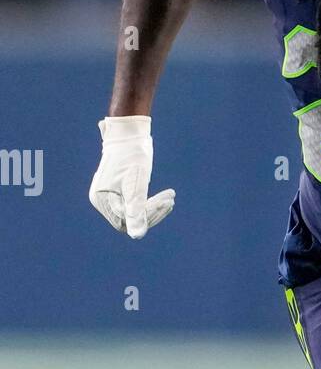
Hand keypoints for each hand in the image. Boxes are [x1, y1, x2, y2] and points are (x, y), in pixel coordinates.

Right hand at [89, 115, 174, 238]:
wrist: (128, 132)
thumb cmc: (132, 155)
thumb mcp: (137, 184)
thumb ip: (136, 210)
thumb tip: (137, 236)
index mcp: (101, 200)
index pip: (127, 221)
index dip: (148, 215)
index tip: (166, 202)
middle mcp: (101, 200)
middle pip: (130, 218)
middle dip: (153, 211)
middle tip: (171, 199)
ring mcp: (109, 196)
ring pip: (133, 212)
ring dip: (154, 207)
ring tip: (171, 198)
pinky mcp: (118, 190)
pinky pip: (134, 204)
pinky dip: (149, 201)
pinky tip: (165, 197)